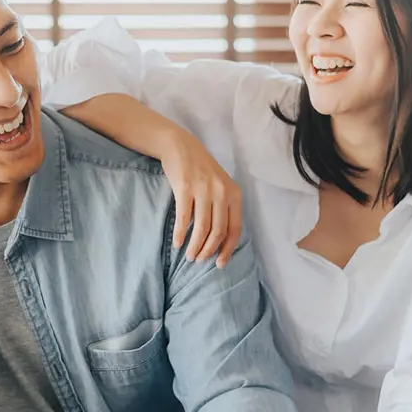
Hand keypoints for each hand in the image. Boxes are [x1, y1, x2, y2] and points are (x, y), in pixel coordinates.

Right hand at [160, 132, 241, 268]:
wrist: (180, 146)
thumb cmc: (200, 169)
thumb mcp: (219, 186)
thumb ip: (223, 207)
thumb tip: (220, 239)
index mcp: (234, 194)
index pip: (235, 229)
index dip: (227, 250)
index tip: (219, 264)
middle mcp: (222, 192)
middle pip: (218, 231)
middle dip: (209, 251)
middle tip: (199, 261)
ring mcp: (203, 190)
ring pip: (202, 228)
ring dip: (195, 246)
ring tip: (188, 256)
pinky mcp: (185, 188)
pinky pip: (183, 218)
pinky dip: (180, 234)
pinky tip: (176, 243)